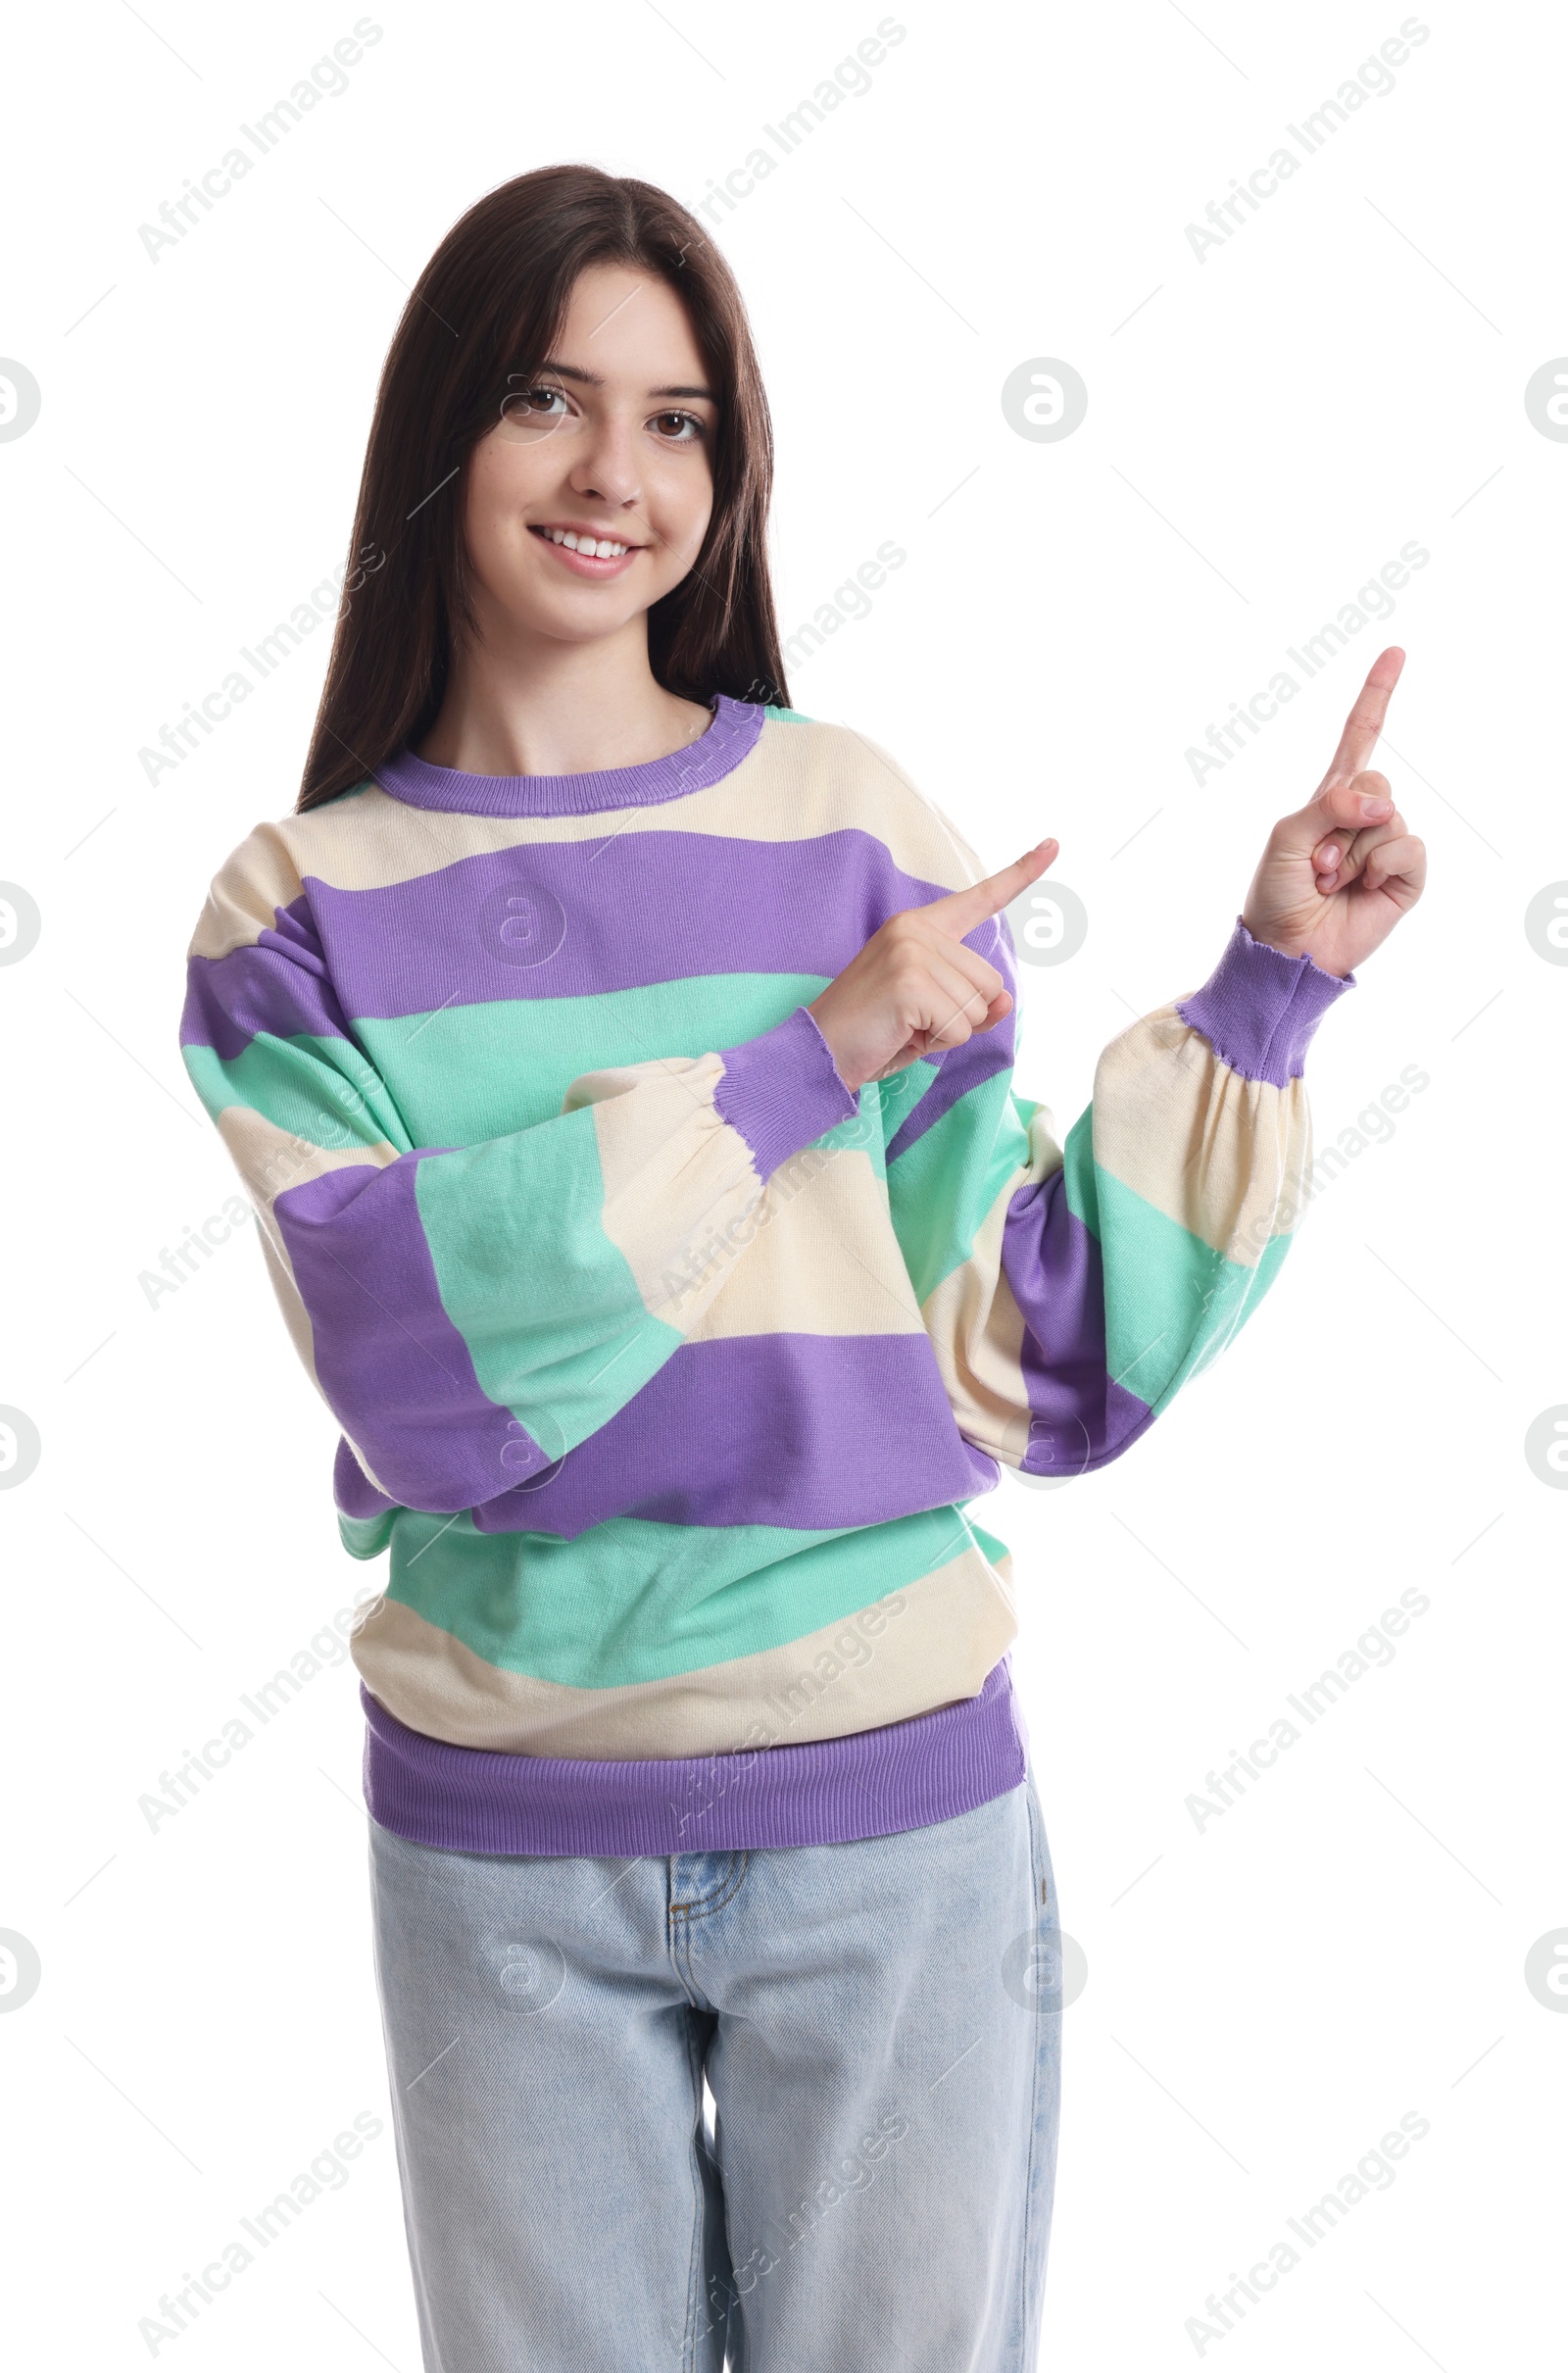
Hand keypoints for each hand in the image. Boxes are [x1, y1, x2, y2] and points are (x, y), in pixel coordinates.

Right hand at [808, 840, 1057, 1090]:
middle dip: (962, 1015)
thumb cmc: (874, 1032)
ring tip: (904, 1026)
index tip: (1054, 844)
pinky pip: (960, 1026)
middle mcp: (916, 929)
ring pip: (978, 1006)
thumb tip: (1006, 1000)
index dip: (1020, 874)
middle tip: (913, 1020)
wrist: (818, 1052)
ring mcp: (911, 951)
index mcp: (918, 926)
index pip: (979, 899)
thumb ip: (973, 1003)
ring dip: (948, 1031)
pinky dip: (937, 1042)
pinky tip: (901, 1032)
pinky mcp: (910, 981)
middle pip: (989, 982)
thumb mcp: (932, 1015)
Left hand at [1240, 646, 1426, 977]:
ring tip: (1331, 881)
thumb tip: (1384, 806)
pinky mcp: (1406, 875)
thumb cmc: (1277, 893)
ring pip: (1388, 819)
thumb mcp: (1287, 837)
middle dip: (1340, 821)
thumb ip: (1330, 805)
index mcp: (1330, 798)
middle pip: (1375, 781)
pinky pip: (1407, 848)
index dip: (1377, 694)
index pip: (1359, 736)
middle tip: (1318, 861)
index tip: (1395, 652)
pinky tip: (1362, 889)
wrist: (1288, 949)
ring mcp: (1386, 844)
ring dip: (1351, 854)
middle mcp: (1363, 816)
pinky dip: (1379, 867)